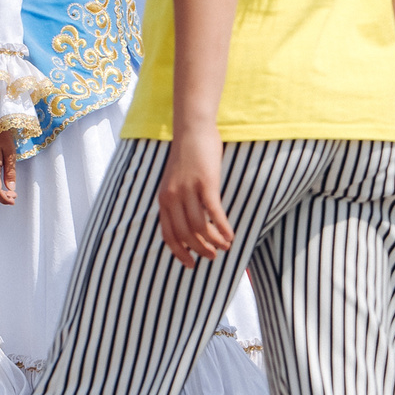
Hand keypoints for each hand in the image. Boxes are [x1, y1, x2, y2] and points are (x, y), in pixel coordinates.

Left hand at [154, 128, 232, 267]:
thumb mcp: (175, 181)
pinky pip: (214, 214)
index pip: (168, 235)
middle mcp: (173, 197)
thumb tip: (189, 225)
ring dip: (214, 242)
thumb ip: (177, 201)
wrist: (192, 129)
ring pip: (200, 227)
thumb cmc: (187, 156)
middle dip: (200, 250)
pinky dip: (223, 228)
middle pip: (185, 235)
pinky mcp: (206, 183)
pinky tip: (230, 236)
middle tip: (212, 257)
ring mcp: (188, 190)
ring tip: (224, 247)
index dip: (179, 253)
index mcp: (163, 199)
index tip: (190, 264)